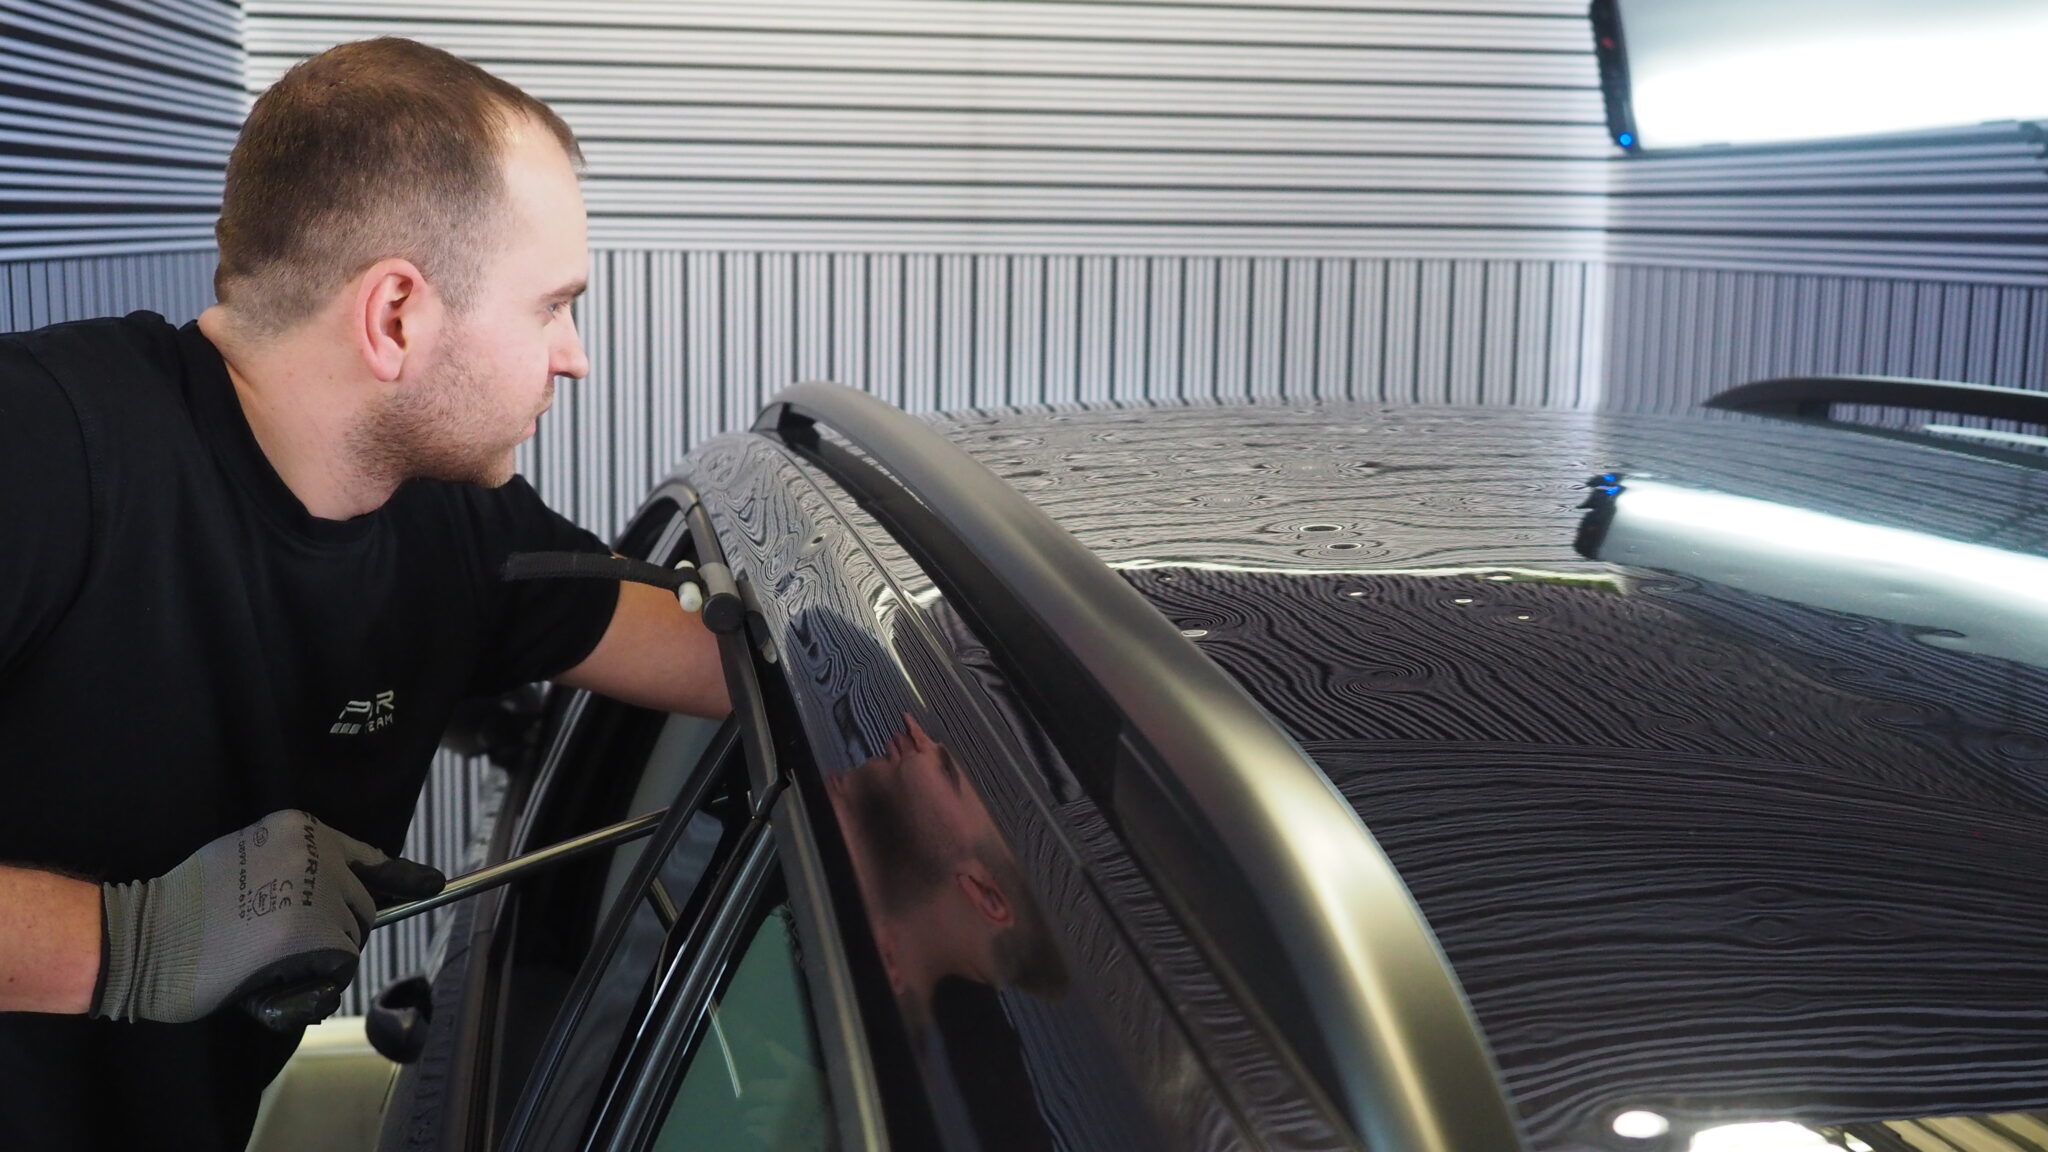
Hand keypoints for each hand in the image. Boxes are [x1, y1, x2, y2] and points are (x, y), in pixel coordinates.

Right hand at [93, 810, 443, 1029]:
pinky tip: (263, 978)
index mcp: (302, 831)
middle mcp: (319, 855)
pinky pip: (335, 976)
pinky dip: (306, 991)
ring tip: (260, 958)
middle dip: (333, 934)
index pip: (368, 855)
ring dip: (317, 964)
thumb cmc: (188, 907)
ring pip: (351, 944)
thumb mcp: (250, 862)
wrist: (142, 935)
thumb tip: (355, 897)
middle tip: (272, 944)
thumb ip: (300, 873)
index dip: (401, 876)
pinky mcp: (313, 937)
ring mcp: (319, 895)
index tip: (434, 884)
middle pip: (362, 909)